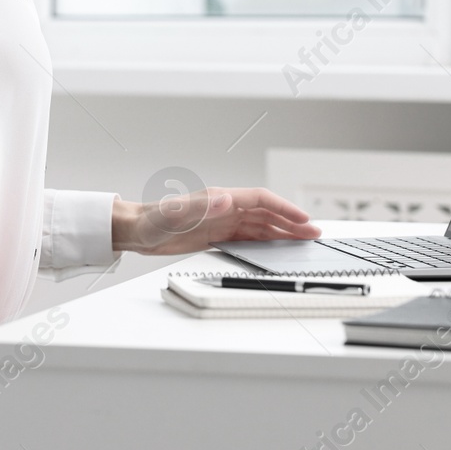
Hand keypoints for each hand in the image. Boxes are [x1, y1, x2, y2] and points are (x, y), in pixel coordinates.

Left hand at [112, 187, 320, 256]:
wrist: (137, 230)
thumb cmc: (152, 220)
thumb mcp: (176, 216)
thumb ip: (201, 207)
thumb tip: (227, 199)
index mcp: (219, 199)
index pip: (260, 200)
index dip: (284, 208)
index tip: (303, 218)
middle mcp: (224, 208)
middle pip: (266, 213)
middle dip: (291, 222)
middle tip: (313, 234)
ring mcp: (221, 221)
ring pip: (260, 226)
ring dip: (282, 232)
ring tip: (302, 241)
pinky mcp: (216, 234)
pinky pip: (248, 237)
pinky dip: (265, 242)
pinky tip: (275, 249)